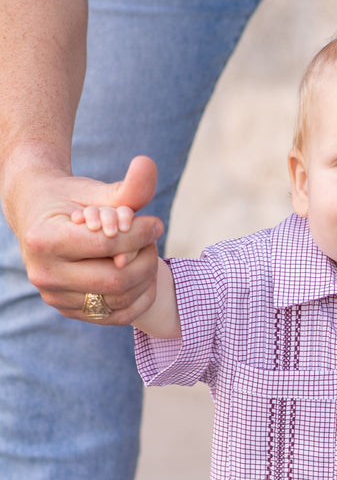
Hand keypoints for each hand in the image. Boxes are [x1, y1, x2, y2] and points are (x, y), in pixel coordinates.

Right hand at [6, 154, 163, 322]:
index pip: (107, 245)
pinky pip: (115, 316)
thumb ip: (126, 186)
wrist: (38, 217)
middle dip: (146, 260)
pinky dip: (139, 299)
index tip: (155, 223)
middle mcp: (44, 273)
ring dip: (145, 278)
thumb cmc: (70, 200)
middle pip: (116, 279)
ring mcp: (54, 297)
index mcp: (44, 239)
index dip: (140, 234)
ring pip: (119, 300)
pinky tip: (145, 277)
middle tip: (154, 242)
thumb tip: (149, 163)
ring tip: (147, 254)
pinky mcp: (68, 310)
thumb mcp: (96, 191)